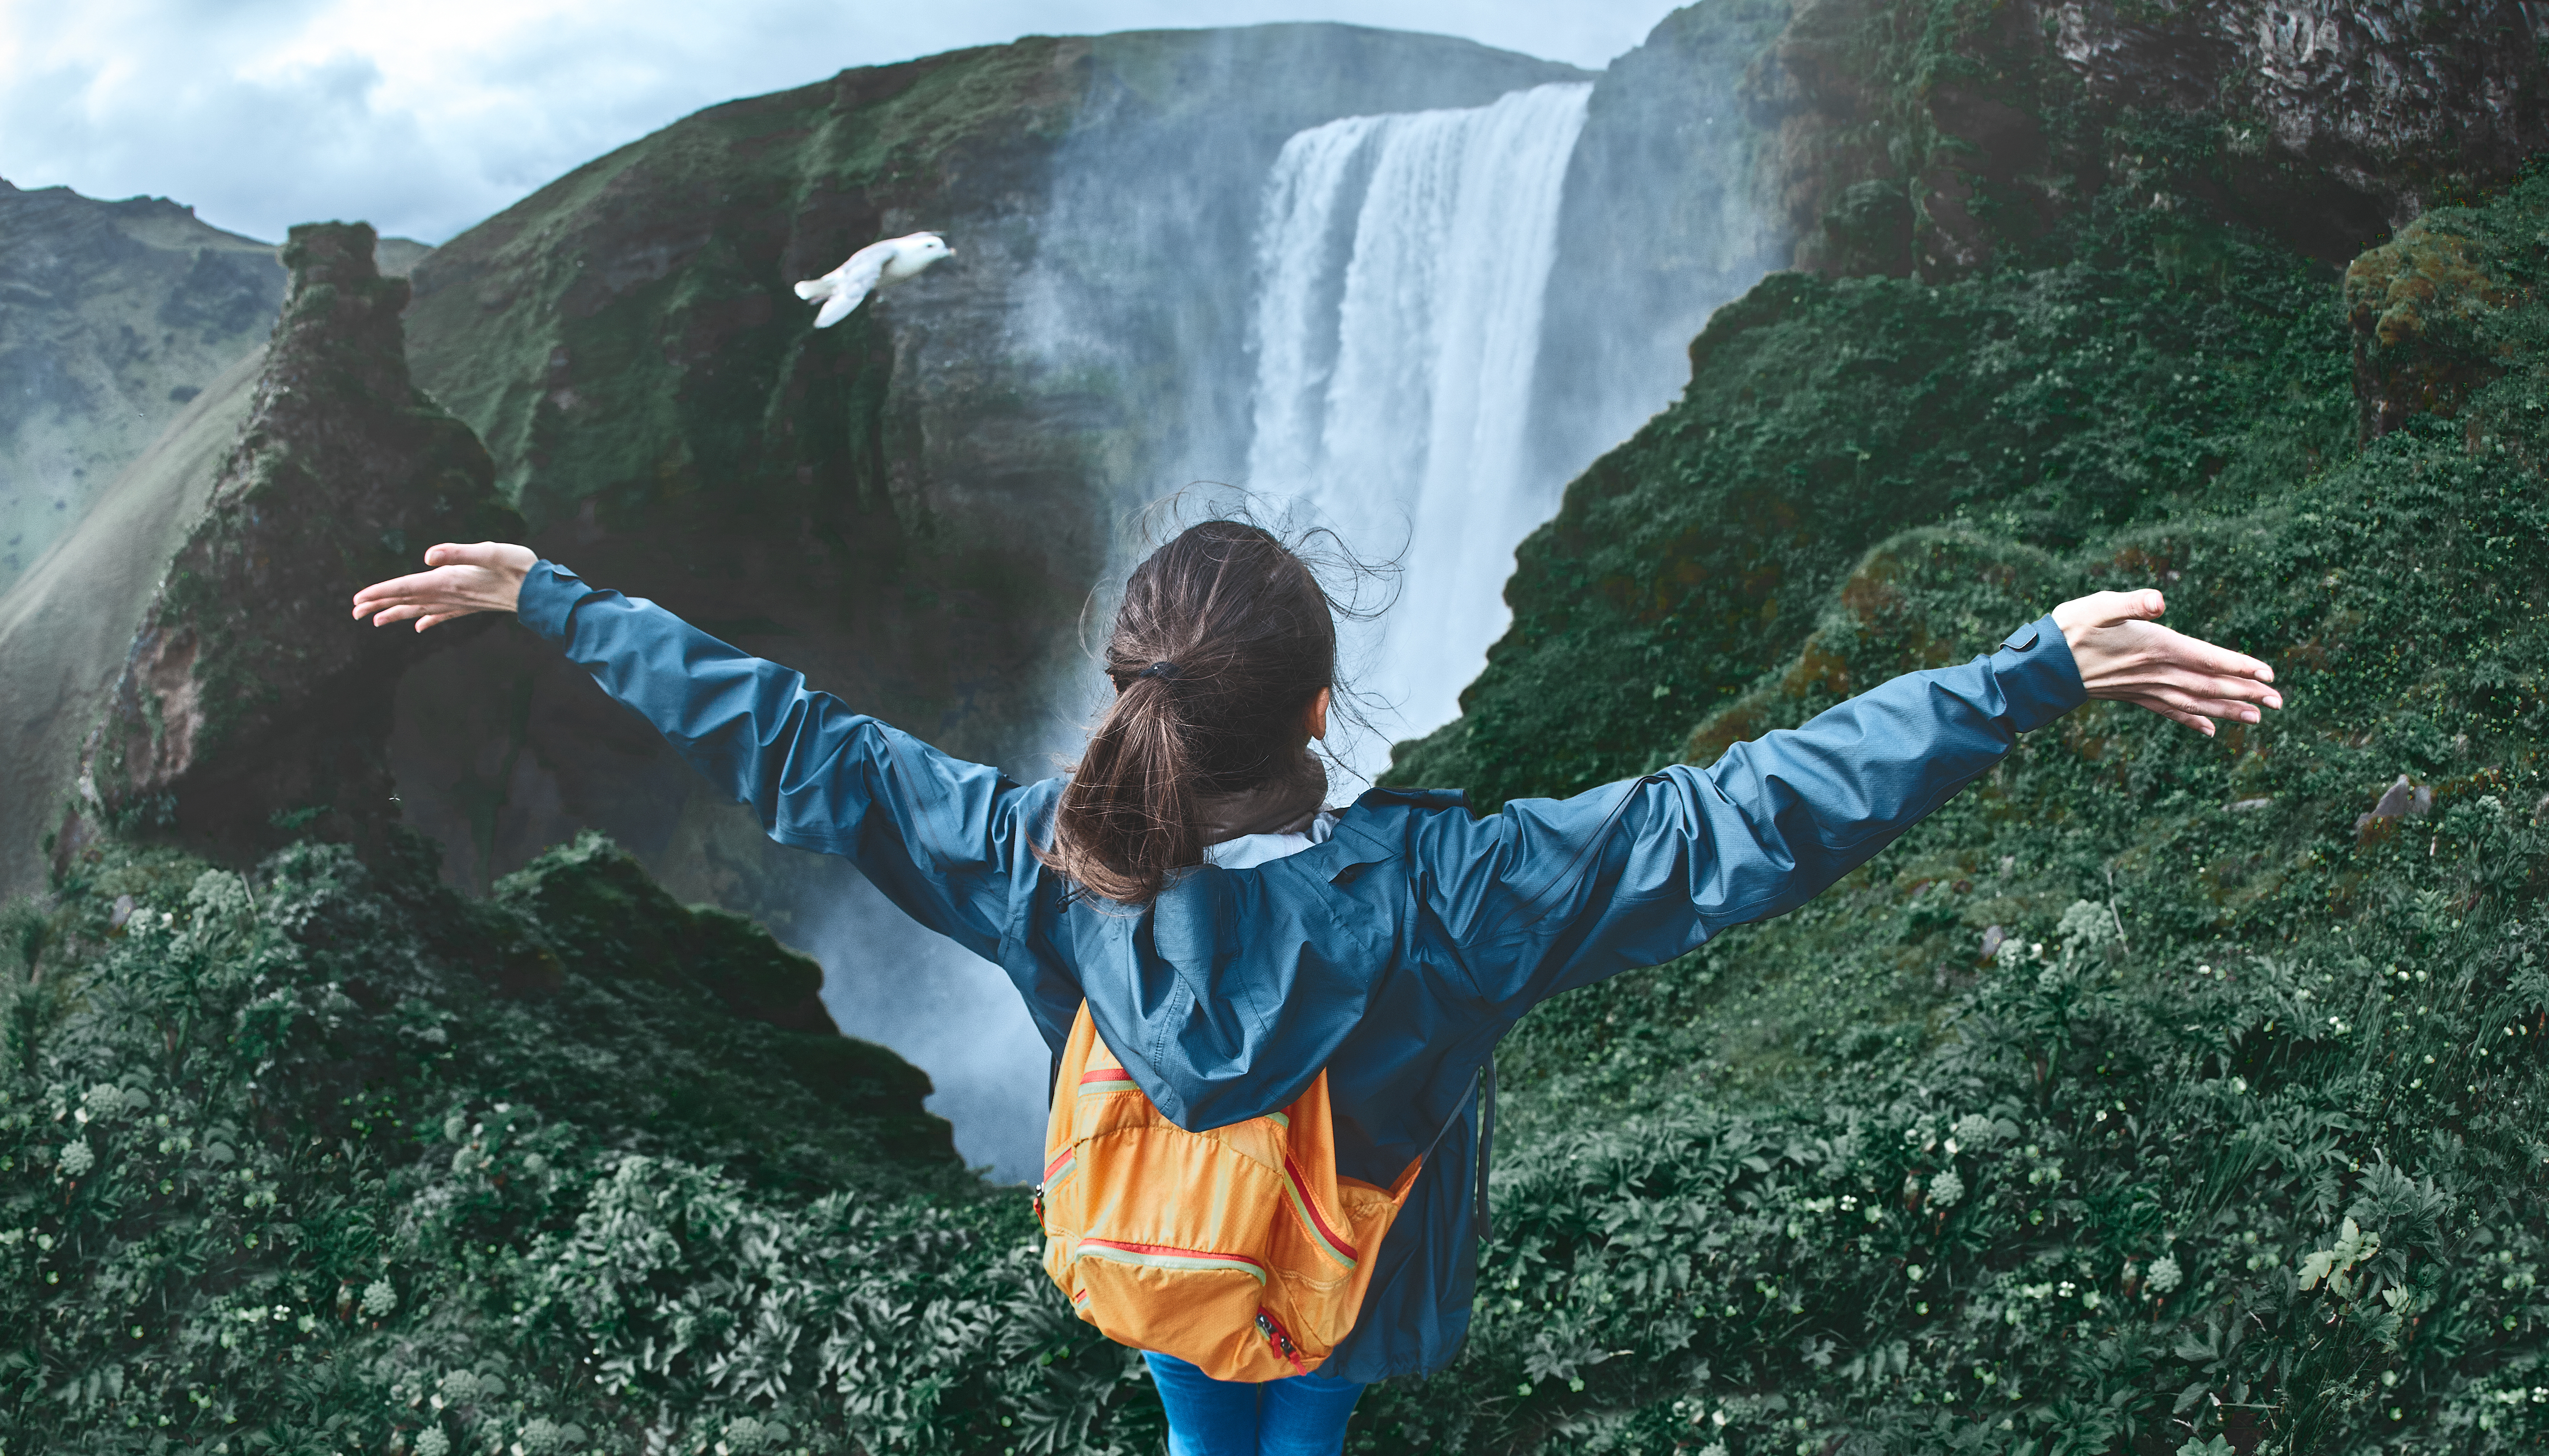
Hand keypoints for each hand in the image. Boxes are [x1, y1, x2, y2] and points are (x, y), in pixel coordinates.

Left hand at [351, 542, 534, 631]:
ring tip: (375, 620)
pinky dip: (427, 619)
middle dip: (380, 605)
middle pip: (408, 601)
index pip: (407, 587)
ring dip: (397, 613)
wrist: (543, 592)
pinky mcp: (471, 605)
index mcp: (450, 580)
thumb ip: (459, 552)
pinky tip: (419, 626)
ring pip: (421, 610)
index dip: (381, 592)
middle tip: (354, 612)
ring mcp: (460, 603)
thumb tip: (428, 556)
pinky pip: (442, 615)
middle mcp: (451, 594)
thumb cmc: (520, 567)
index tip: (357, 599)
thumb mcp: (491, 552)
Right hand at [2051, 589, 2281, 735]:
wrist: (2042, 665)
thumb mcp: (2099, 605)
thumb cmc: (2070, 628)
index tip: (2269, 673)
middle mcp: (2155, 673)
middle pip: (2209, 685)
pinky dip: (2193, 720)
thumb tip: (2157, 601)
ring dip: (2228, 710)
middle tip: (2279, 701)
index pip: (2207, 658)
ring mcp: (2145, 688)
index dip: (2239, 665)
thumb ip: (2132, 602)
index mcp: (2156, 648)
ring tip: (2258, 716)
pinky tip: (2209, 729)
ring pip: (2195, 702)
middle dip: (2246, 692)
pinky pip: (2170, 711)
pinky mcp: (2134, 695)